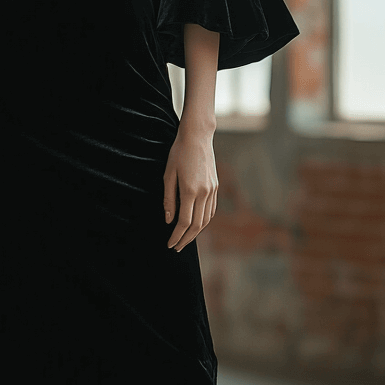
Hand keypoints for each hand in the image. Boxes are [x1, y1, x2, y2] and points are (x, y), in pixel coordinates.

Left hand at [163, 118, 217, 251]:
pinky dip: (204, 221)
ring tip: (185, 240)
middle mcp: (204, 193)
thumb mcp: (168, 175)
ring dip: (196, 233)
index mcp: (190, 191)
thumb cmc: (178, 153)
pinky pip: (211, 210)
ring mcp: (212, 190)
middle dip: (186, 239)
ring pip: (206, 219)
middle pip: (197, 225)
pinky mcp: (216, 186)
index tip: (169, 244)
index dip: (176, 236)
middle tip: (176, 248)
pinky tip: (197, 225)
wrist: (198, 136)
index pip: (184, 222)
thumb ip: (168, 199)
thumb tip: (168, 220)